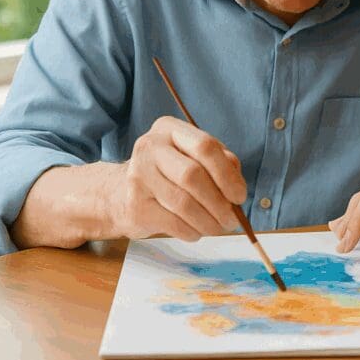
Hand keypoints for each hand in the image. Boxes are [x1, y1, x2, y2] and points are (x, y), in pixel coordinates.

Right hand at [109, 116, 247, 240]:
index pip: (205, 146)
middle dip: (219, 202)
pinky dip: (192, 231)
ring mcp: (138, 176)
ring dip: (209, 222)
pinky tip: (198, 231)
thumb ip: (220, 162)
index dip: (228, 174)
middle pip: (193, 175)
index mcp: (169, 128)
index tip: (240, 196)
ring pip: (184, 203)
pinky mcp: (135, 205)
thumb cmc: (168, 173)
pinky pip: (173, 223)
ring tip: (219, 228)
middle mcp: (150, 147)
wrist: (118, 194)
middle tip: (232, 219)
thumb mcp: (193, 156)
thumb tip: (237, 187)